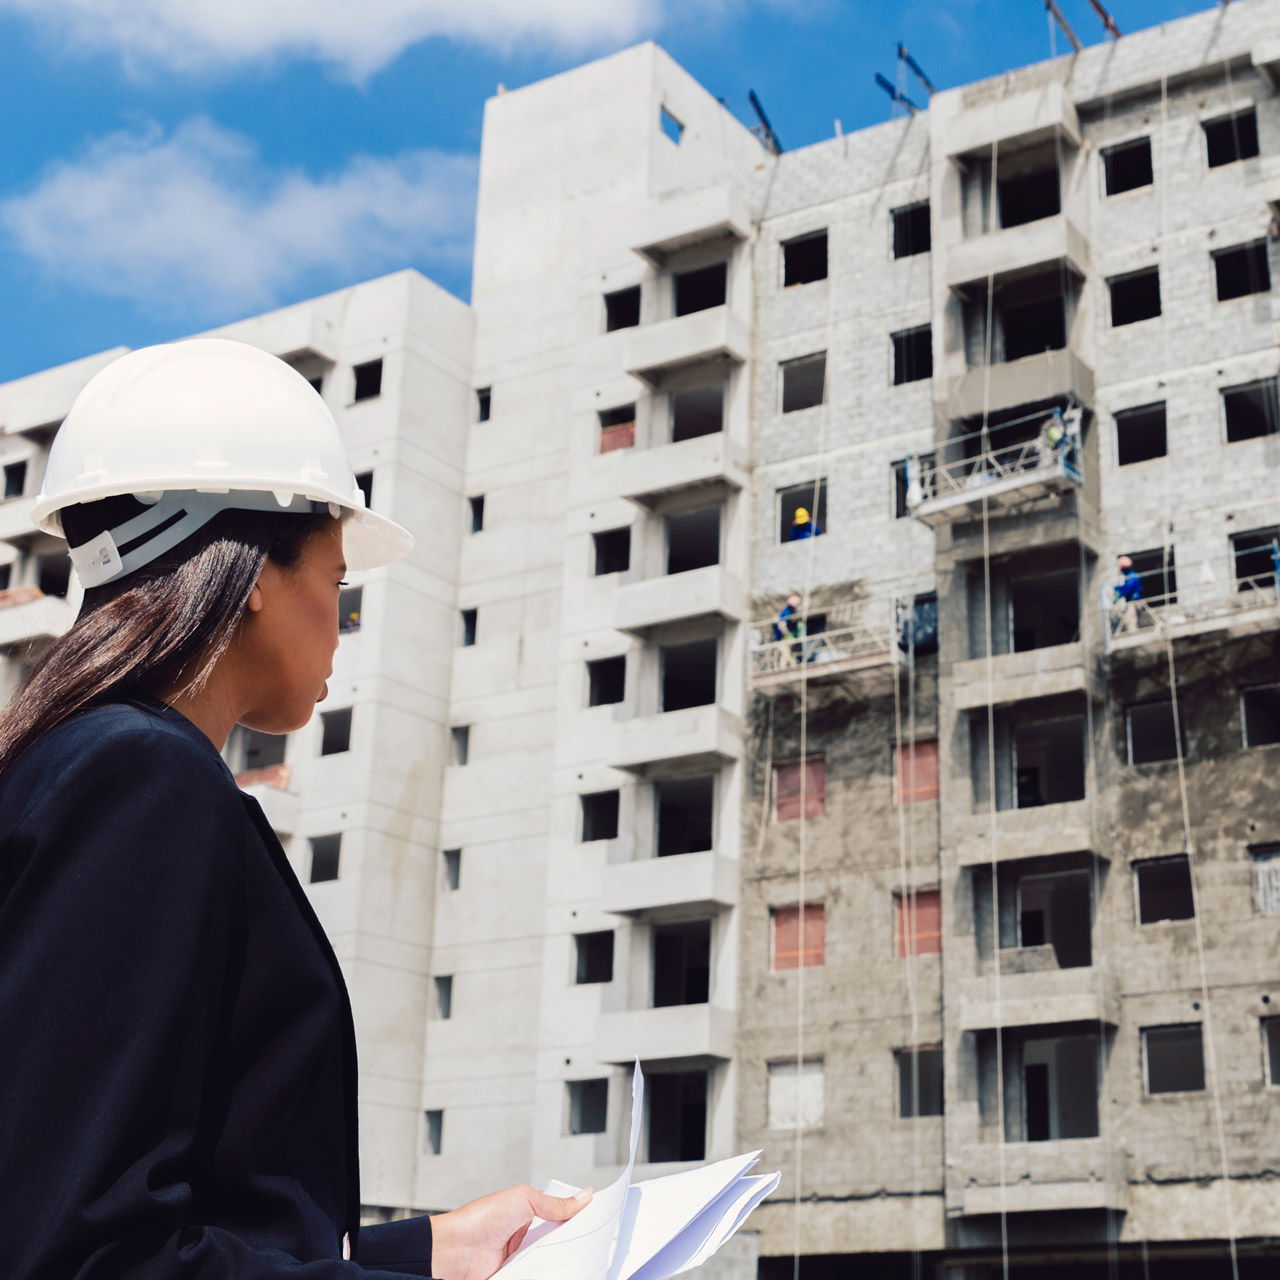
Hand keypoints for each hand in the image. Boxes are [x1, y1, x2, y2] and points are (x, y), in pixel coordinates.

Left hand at [429, 1183, 592, 1279]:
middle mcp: (524, 1238)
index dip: (576, 1222)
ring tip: (580, 1263)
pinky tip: (558, 1272)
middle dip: (570, 1246)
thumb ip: (554, 1204)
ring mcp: (519, 1260)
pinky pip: (537, 1276)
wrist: (455, 1250)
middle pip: (557, 1244)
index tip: (596, 1224)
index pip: (559, 1219)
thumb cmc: (482, 1217)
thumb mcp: (523, 1200)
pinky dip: (546, 1274)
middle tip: (591, 1249)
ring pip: (548, 1263)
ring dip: (558, 1262)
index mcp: (527, 1214)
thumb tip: (584, 1197)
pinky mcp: (514, 1276)